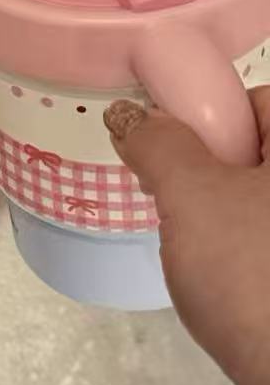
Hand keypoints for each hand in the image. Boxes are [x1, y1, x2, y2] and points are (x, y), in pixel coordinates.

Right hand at [105, 93, 269, 384]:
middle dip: (210, 169)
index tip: (169, 145)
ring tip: (193, 246)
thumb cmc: (254, 276)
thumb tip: (128, 115)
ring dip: (223, 215)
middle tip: (172, 197)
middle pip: (259, 154)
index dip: (211, 113)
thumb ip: (158, 145)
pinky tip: (221, 284)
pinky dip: (243, 255)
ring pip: (259, 204)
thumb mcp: (191, 196)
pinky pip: (266, 249)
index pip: (261, 100)